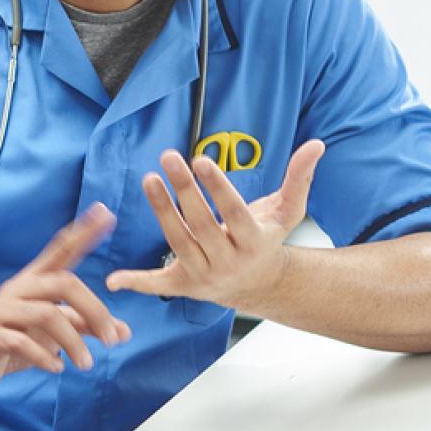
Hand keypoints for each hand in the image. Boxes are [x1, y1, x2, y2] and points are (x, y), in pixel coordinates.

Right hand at [0, 203, 130, 389]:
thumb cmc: (11, 339)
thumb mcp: (52, 332)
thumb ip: (84, 327)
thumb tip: (124, 332)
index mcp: (34, 281)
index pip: (61, 249)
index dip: (84, 231)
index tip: (106, 211)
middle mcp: (18, 288)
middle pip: (63, 282)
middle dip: (94, 310)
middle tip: (112, 339)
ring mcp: (2, 310)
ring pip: (46, 314)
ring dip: (73, 341)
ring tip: (86, 364)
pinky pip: (21, 341)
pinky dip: (45, 356)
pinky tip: (57, 368)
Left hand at [106, 140, 324, 310]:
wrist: (257, 284)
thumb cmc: (267, 239)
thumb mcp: (288, 212)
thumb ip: (299, 179)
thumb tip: (316, 145)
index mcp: (254, 243)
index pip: (234, 213)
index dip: (218, 188)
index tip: (202, 159)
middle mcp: (228, 261)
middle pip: (202, 224)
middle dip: (184, 190)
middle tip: (169, 157)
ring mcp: (203, 275)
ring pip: (178, 242)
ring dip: (162, 211)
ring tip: (150, 178)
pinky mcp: (182, 286)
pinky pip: (158, 285)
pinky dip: (136, 283)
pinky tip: (114, 279)